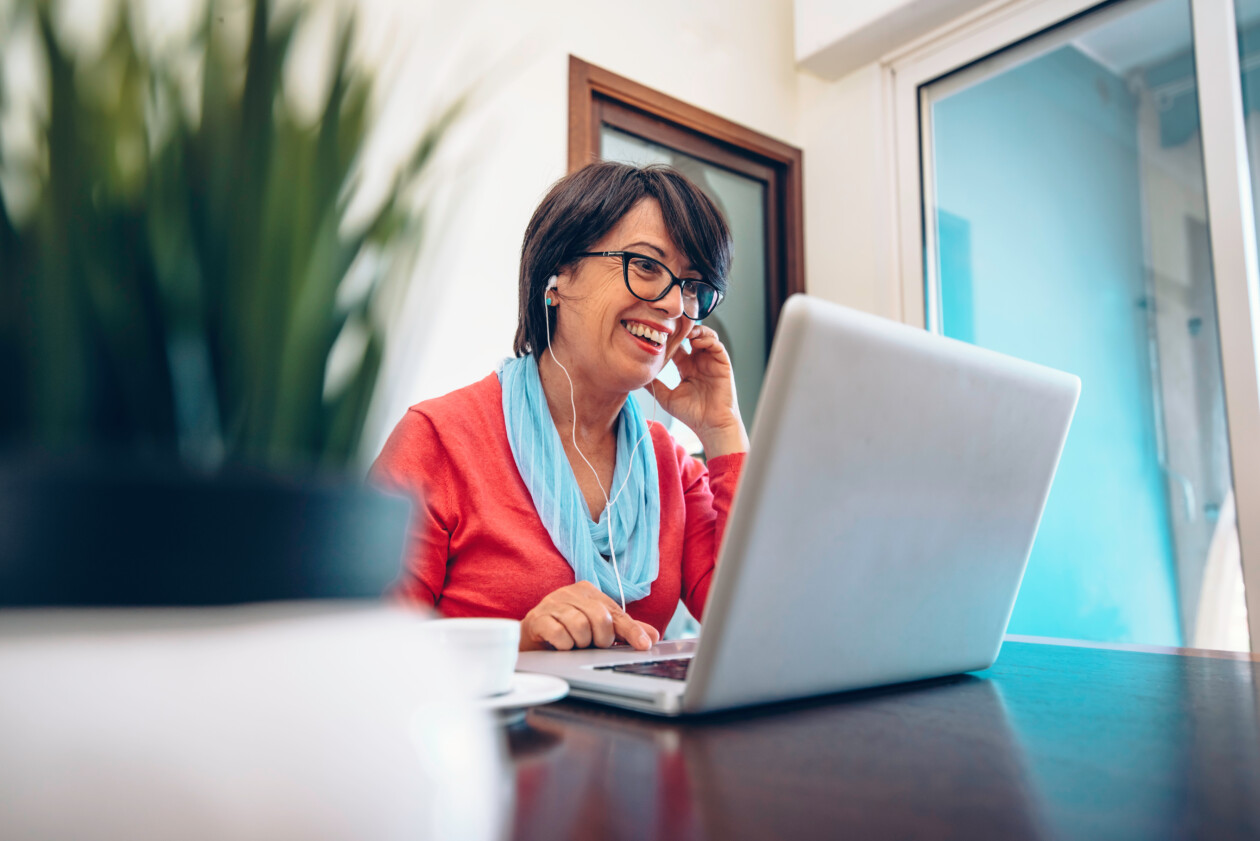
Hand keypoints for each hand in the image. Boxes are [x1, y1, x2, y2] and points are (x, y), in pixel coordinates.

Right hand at [519, 581, 661, 651]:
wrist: (533, 636)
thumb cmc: (568, 629)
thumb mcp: (597, 628)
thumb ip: (624, 629)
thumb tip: (653, 636)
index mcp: (589, 591)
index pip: (617, 612)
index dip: (632, 631)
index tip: (644, 645)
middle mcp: (571, 592)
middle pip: (600, 618)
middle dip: (600, 639)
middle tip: (593, 645)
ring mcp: (552, 603)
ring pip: (580, 626)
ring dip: (580, 643)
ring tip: (575, 644)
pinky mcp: (537, 618)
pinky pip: (559, 634)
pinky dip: (564, 645)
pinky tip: (561, 645)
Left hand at [652, 325, 748, 456]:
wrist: (710, 425)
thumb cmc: (691, 414)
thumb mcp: (666, 398)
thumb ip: (654, 386)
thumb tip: (636, 378)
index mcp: (686, 367)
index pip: (678, 346)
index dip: (670, 338)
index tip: (658, 333)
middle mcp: (699, 362)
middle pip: (692, 337)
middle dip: (683, 329)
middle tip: (672, 325)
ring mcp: (711, 362)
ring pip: (706, 336)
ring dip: (696, 331)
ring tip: (685, 332)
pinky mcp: (722, 364)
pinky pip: (716, 345)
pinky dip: (707, 339)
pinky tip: (696, 342)